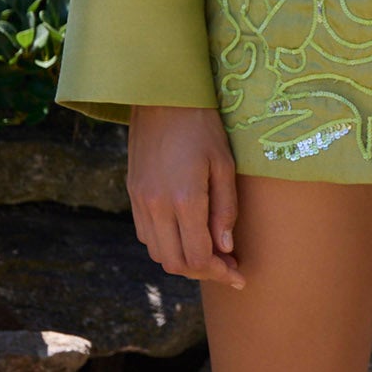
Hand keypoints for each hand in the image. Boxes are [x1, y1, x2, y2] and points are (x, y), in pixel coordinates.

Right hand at [126, 104, 244, 287]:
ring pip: (158, 253)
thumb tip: (226, 249)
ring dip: (184, 260)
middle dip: (203, 272)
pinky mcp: (132, 193)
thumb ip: (225, 210)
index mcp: (184, 199)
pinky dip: (166, 244)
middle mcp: (157, 205)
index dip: (220, 272)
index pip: (199, 256)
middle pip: (176, 263)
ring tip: (209, 252)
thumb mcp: (224, 165)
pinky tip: (186, 233)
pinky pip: (146, 235)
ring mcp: (140, 200)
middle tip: (227, 266)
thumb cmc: (202, 126)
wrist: (161, 95)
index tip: (239, 275)